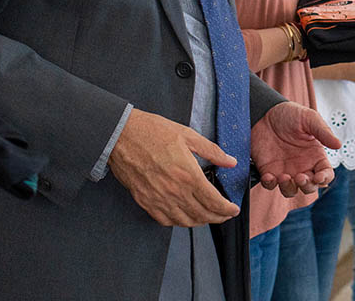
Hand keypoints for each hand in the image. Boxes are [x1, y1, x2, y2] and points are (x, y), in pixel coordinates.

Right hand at [108, 109, 239, 226]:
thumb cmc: (152, 132)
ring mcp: (158, 199)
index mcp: (188, 175)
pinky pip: (165, 220)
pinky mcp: (145, 201)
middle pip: (202, 215)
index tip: (234, 209)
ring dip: (200, 222)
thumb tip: (231, 161)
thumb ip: (212, 151)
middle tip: (225, 215)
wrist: (120, 135)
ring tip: (208, 216)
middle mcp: (174, 191)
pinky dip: (178, 222)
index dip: (227, 209)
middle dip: (218, 217)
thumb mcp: (188, 135)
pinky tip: (184, 216)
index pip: (214, 201)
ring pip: (185, 221)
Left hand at [252, 102, 340, 197]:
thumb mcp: (309, 119)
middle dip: (307, 186)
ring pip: (291, 190)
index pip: (326, 174)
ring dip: (289, 188)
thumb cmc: (290, 114)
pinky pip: (270, 185)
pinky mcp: (269, 171)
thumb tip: (339, 145)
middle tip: (300, 177)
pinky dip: (270, 185)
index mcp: (315, 155)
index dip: (324, 178)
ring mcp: (285, 170)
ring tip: (283, 177)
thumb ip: (323, 132)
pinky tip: (269, 176)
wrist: (264, 112)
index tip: (318, 177)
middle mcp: (302, 166)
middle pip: (310, 187)